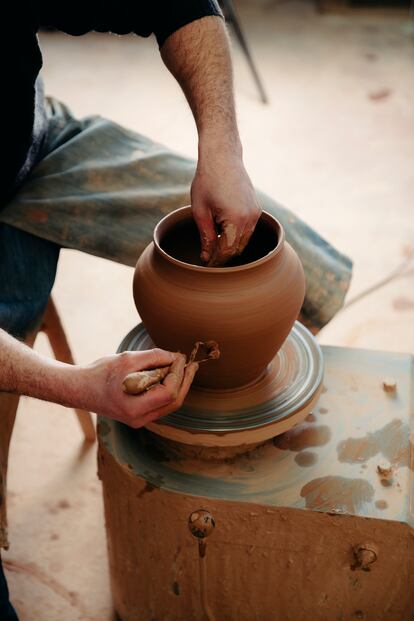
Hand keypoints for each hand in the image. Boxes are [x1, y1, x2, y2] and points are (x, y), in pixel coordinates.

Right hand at [77, 349, 197, 427]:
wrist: (79, 389)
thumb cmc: (100, 373)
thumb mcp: (128, 359)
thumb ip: (154, 357)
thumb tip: (176, 357)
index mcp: (134, 408)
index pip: (168, 392)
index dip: (178, 374)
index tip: (180, 357)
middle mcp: (139, 419)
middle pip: (173, 402)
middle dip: (184, 381)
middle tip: (191, 364)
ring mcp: (140, 420)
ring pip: (169, 405)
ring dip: (178, 386)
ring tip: (184, 368)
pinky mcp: (139, 416)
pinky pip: (161, 404)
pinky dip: (168, 390)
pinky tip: (171, 375)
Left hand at [191, 149, 260, 265]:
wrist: (222, 157)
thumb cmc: (207, 181)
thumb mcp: (200, 211)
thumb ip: (206, 237)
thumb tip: (207, 257)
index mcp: (236, 219)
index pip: (226, 251)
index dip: (215, 262)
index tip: (204, 266)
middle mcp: (250, 218)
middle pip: (237, 250)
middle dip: (223, 258)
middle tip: (207, 261)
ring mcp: (256, 214)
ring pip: (244, 242)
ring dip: (230, 248)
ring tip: (213, 251)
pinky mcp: (256, 209)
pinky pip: (248, 231)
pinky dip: (237, 237)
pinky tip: (223, 237)